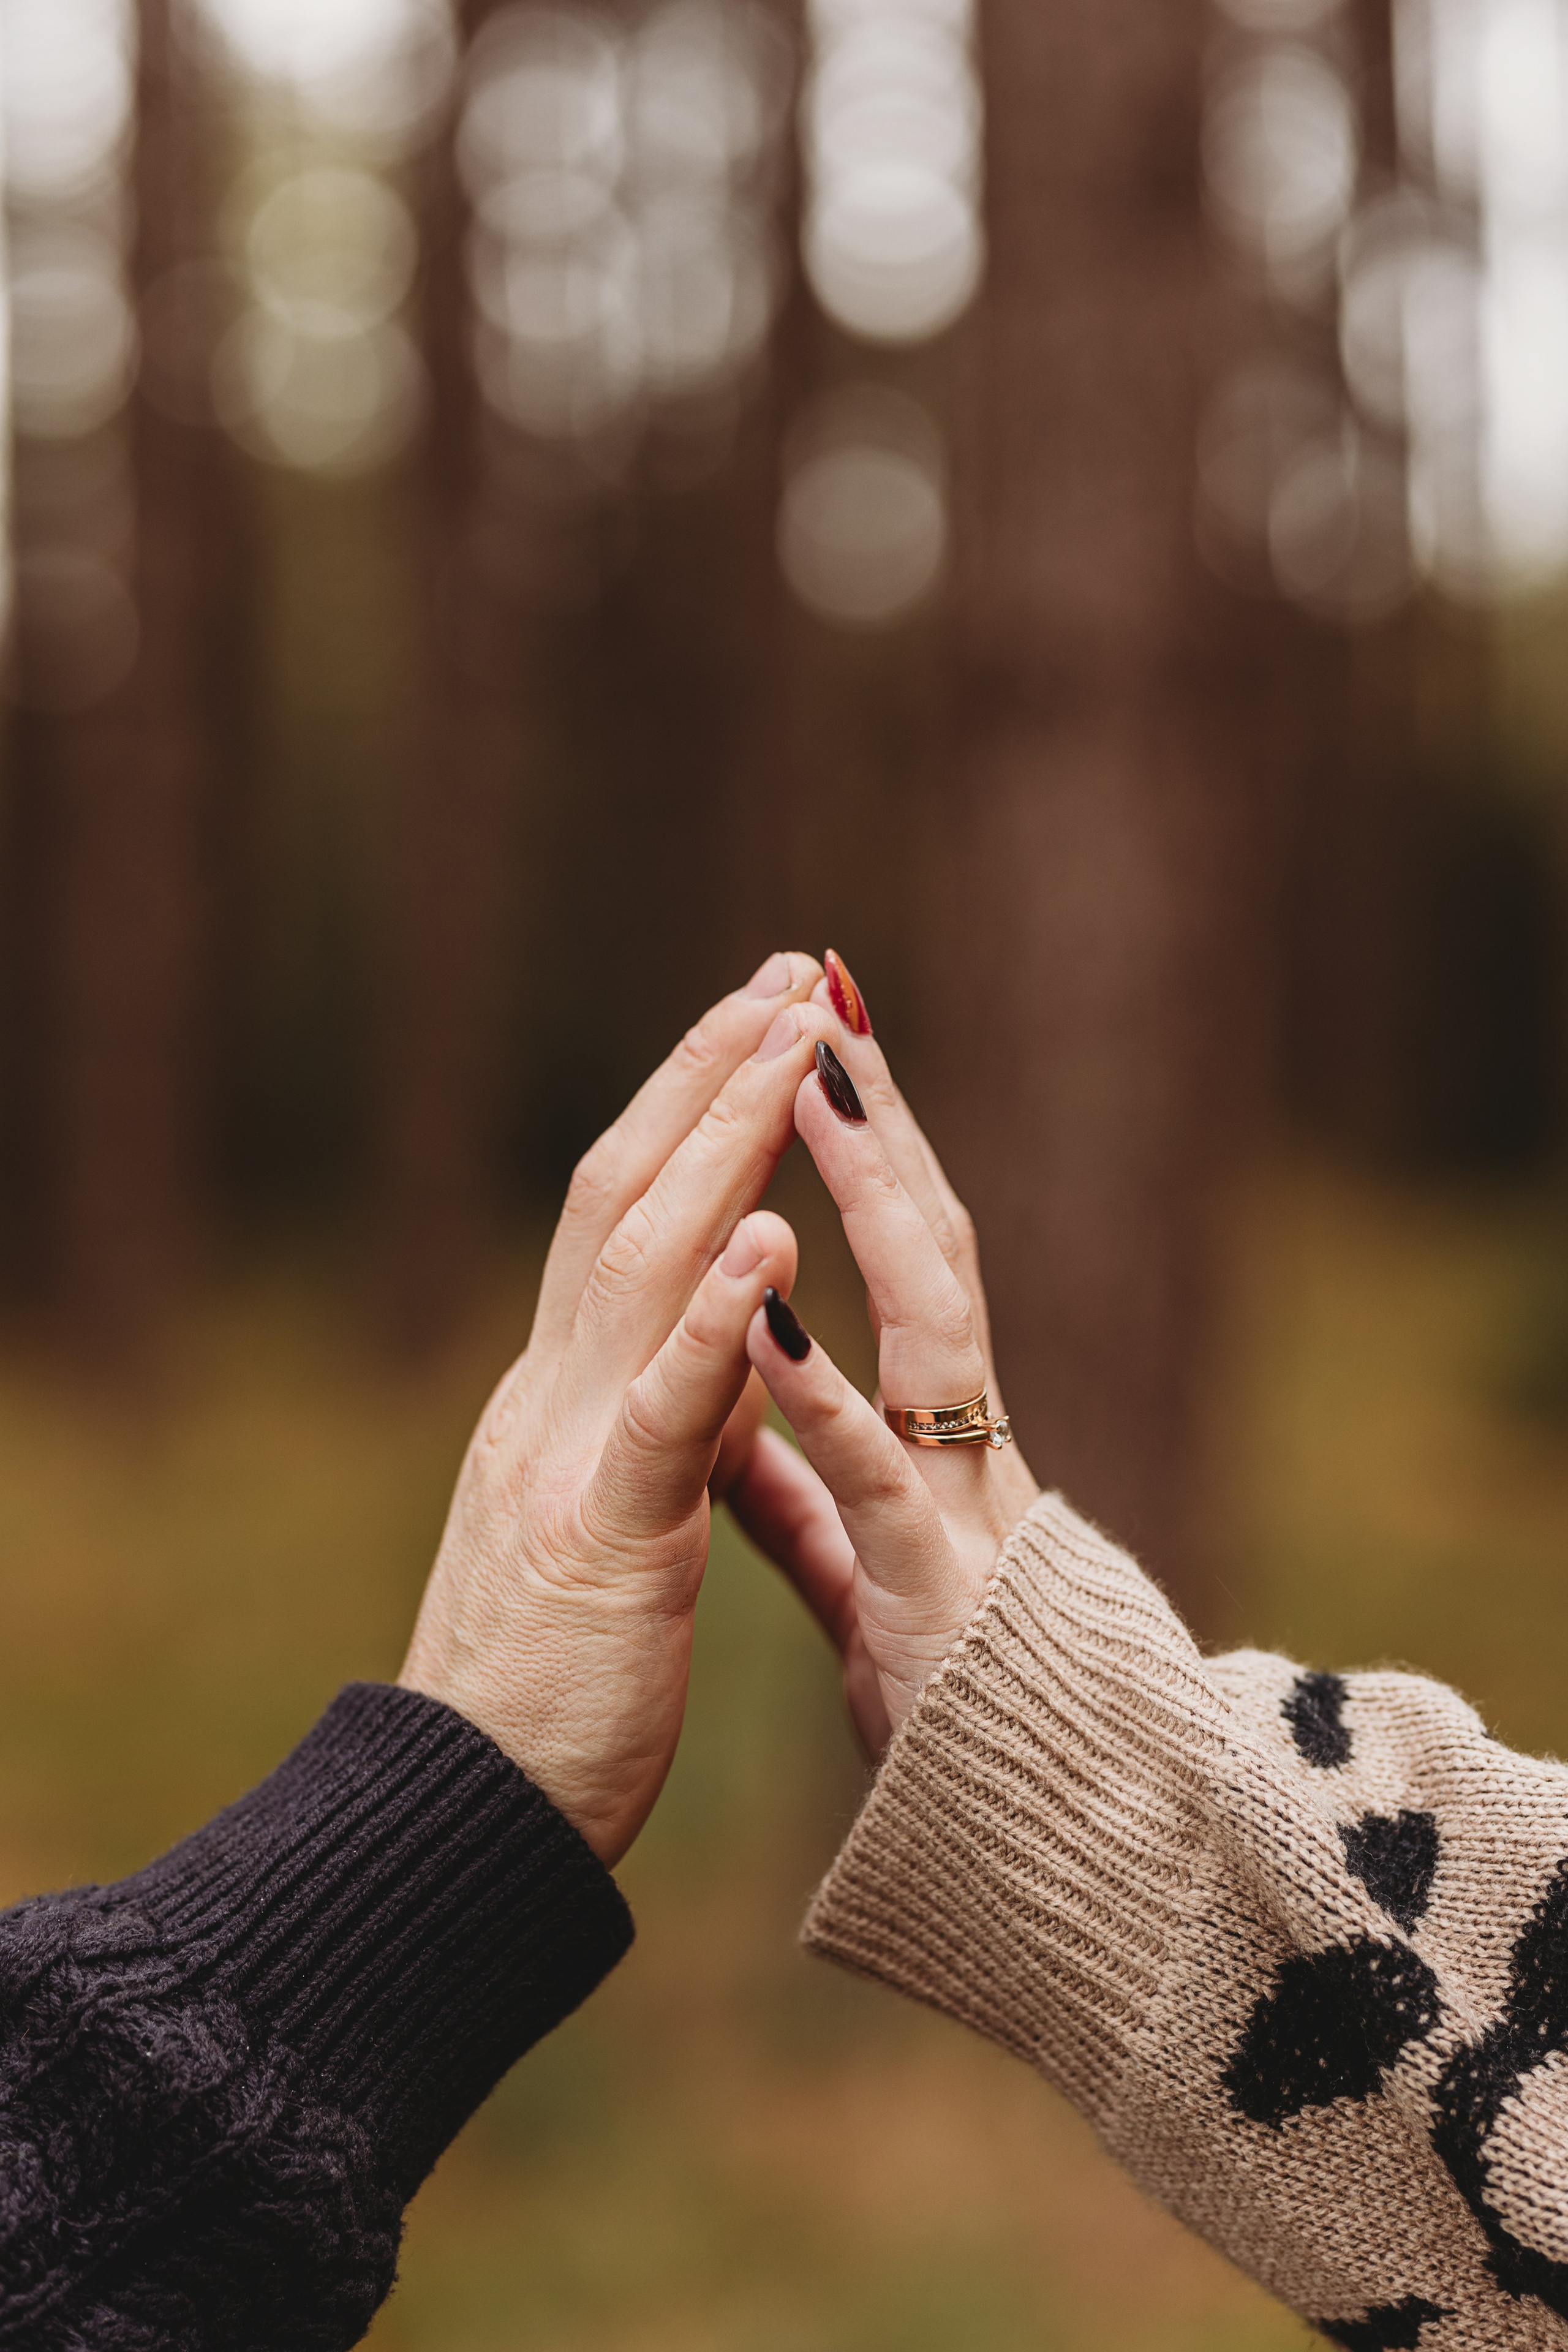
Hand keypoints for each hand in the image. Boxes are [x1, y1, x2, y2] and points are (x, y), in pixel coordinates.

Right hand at [400, 953, 840, 1865]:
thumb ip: (649, 1429)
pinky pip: (662, 1410)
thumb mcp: (599, 1525)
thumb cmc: (536, 1688)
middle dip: (713, 1073)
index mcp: (560, 1397)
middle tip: (791, 971)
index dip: (692, 1111)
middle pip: (626, 1195)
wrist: (453, 1820)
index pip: (625, 1218)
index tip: (762, 1021)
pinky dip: (717, 1316)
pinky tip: (766, 1231)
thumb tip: (712, 1355)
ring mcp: (567, 1456)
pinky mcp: (601, 1539)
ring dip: (723, 1139)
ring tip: (794, 1039)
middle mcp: (549, 1395)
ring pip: (642, 1262)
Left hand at [728, 963, 1038, 1753]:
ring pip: (932, 1325)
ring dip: (871, 1201)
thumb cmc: (945, 1706)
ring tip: (814, 1087)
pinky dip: (820, 1395)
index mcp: (935, 1434)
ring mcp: (959, 1508)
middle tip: (825, 982)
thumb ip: (806, 1496)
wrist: (1025, 1847)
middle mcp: (963, 1445)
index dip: (858, 1148)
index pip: (899, 1256)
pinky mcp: (935, 1593)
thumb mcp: (859, 1577)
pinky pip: (871, 1480)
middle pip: (930, 1247)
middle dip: (882, 1117)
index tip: (809, 1036)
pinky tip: (764, 1319)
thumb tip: (750, 1435)